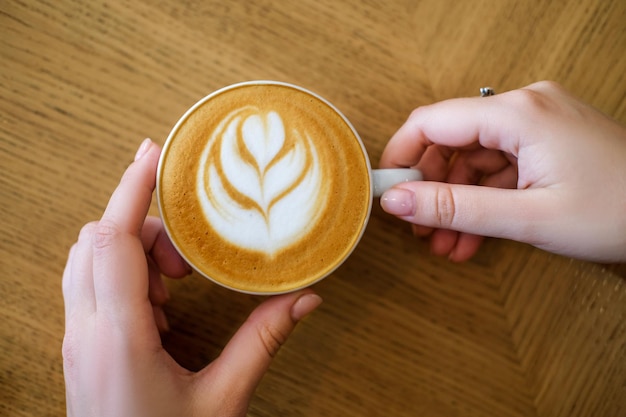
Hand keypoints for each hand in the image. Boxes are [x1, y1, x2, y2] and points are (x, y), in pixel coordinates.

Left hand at [62, 139, 321, 416]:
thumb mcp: (223, 400)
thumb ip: (262, 342)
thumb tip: (304, 298)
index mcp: (119, 338)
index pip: (112, 240)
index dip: (130, 189)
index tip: (152, 153)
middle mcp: (87, 331)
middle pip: (96, 241)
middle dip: (142, 225)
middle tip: (189, 253)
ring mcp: (78, 339)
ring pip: (87, 261)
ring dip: (132, 253)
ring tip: (178, 281)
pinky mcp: (82, 347)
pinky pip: (91, 286)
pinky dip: (124, 276)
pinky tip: (162, 307)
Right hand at [379, 81, 625, 262]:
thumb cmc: (620, 211)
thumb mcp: (527, 216)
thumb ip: (455, 208)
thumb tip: (397, 202)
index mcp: (518, 114)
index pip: (432, 122)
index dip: (400, 157)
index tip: (384, 192)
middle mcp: (524, 108)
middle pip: (451, 141)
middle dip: (431, 188)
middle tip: (418, 230)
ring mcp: (537, 124)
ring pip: (474, 159)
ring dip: (457, 202)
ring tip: (446, 244)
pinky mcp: (546, 141)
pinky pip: (499, 167)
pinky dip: (483, 200)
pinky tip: (473, 237)